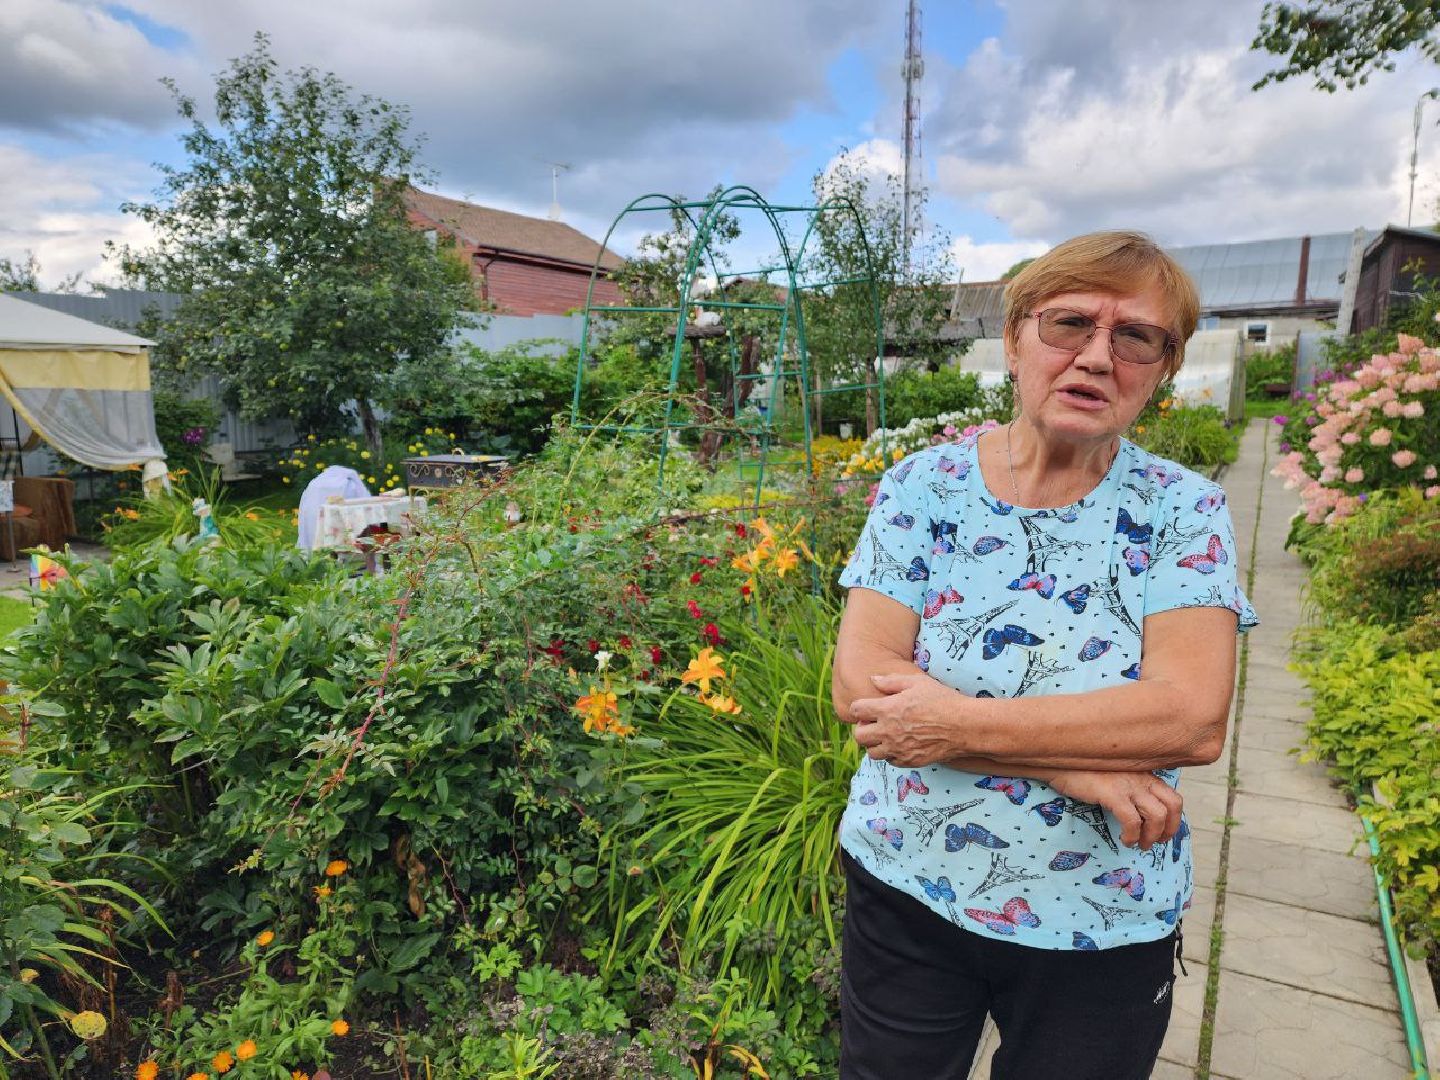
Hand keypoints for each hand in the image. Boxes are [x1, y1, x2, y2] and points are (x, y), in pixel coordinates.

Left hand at [849, 673, 966, 767]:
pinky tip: (901, 744)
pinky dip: (891, 754)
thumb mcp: (916, 682)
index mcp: (887, 710)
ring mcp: (898, 749)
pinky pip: (890, 761)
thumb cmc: (942, 700)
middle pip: (859, 736)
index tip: (869, 707)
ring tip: (887, 735)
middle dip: (863, 728)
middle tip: (875, 723)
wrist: (964, 726)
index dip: (860, 707)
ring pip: (871, 753)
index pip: (856, 710)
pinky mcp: (909, 761)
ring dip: (875, 744)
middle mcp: (888, 731)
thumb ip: (891, 681)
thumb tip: (873, 679)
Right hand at [1048, 770, 1182, 850]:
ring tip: (1138, 844)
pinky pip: (1132, 821)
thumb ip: (1130, 787)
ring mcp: (1128, 785)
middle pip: (1173, 806)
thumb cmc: (1083, 770)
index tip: (1163, 834)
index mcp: (1144, 774)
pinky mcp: (1113, 793)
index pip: (1174, 798)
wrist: (1059, 760)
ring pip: (1157, 816)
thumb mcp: (1115, 776)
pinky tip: (1123, 840)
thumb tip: (1138, 811)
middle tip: (1154, 842)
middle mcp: (1141, 778)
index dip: (1174, 820)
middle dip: (1169, 830)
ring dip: (1151, 836)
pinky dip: (1132, 835)